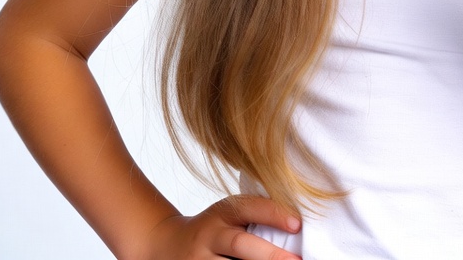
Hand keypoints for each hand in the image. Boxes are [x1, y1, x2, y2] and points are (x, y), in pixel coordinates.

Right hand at [139, 195, 301, 259]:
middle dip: (269, 255)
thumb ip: (254, 217)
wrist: (166, 244)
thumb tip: (296, 230)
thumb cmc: (212, 229)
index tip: (297, 224)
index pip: (249, 207)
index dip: (274, 213)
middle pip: (240, 244)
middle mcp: (210, 235)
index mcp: (223, 212)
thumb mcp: (228, 214)